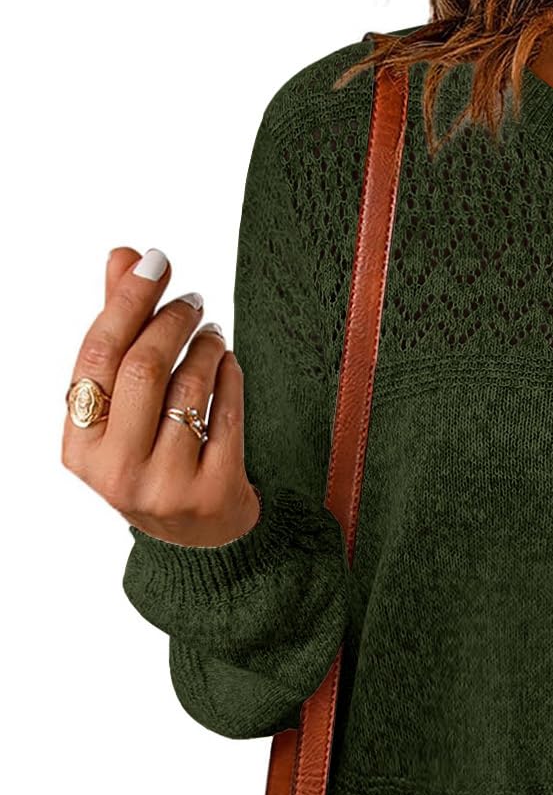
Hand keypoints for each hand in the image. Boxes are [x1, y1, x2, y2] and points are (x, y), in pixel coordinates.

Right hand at [62, 246, 260, 546]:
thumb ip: (121, 334)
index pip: (98, 356)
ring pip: (188, 389)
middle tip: (192, 300)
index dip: (127, 301)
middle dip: (171, 321)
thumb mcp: (125, 409)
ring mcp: (166, 487)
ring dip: (204, 347)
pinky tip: (228, 362)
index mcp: (80, 448)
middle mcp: (116, 472)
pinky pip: (227, 415)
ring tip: (211, 332)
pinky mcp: (214, 493)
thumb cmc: (155, 459)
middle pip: (142, 368)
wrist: (201, 538)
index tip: (155, 262)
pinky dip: (230, 377)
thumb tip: (124, 256)